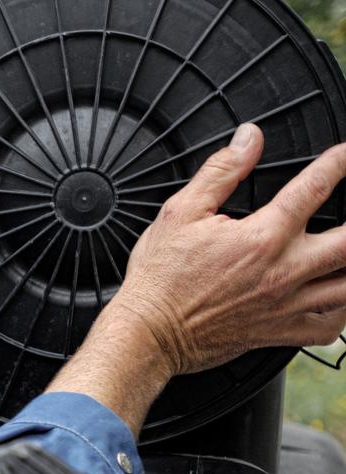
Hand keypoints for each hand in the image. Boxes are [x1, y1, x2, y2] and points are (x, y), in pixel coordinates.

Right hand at [108, 123, 345, 375]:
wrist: (149, 332)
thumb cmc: (160, 279)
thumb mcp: (180, 212)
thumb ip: (221, 171)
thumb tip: (248, 139)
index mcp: (261, 237)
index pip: (314, 188)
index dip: (337, 163)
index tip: (343, 155)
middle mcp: (283, 271)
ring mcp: (286, 306)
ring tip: (345, 251)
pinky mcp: (280, 333)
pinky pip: (330, 327)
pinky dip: (342, 311)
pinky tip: (335, 295)